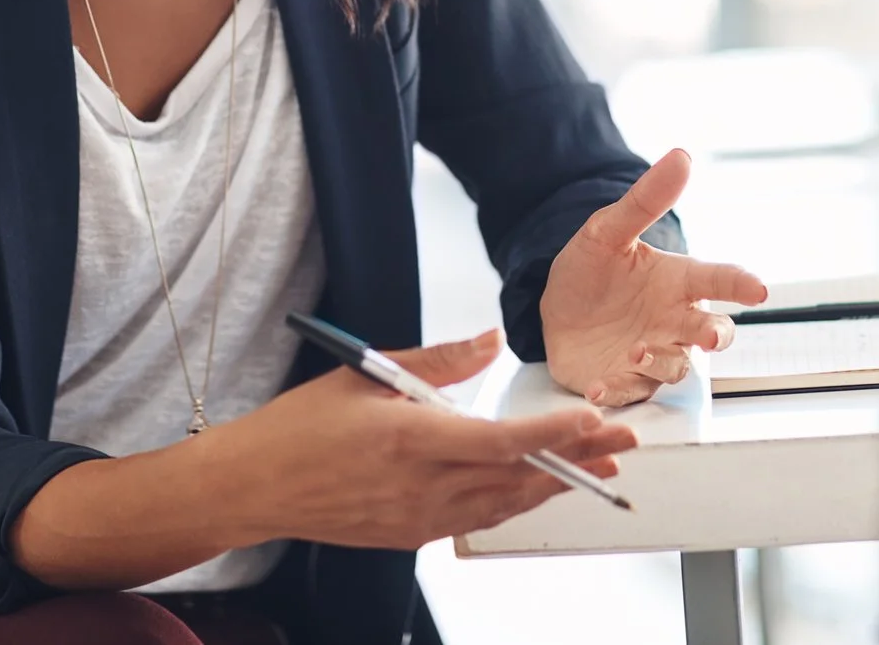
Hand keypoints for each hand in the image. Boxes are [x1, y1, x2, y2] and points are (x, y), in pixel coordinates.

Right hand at [213, 328, 638, 548]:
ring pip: (505, 504)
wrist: (254, 486)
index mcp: (408, 439)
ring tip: (599, 467)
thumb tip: (491, 340)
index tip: (594, 418)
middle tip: (624, 442)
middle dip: (578, 459)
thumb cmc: (301, 426)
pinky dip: (513, 503)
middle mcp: (419, 486)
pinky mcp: (409, 537)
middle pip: (517, 476)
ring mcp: (416, 519)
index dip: (554, 432)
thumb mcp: (365, 372)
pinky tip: (536, 489)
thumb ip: (438, 360)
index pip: (501, 439)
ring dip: (554, 484)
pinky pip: (477, 521)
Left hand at [540, 149, 768, 405]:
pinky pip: (629, 393)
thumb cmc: (590, 269)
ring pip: (675, 366)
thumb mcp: (607, 231)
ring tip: (634, 349)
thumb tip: (681, 155)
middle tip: (707, 333)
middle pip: (712, 332)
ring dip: (659, 361)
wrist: (554, 311)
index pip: (718, 280)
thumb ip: (645, 200)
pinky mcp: (624, 383)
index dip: (740, 284)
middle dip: (714, 335)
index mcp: (676, 282)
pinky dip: (617, 392)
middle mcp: (673, 321)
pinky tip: (598, 385)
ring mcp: (652, 355)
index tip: (758, 289)